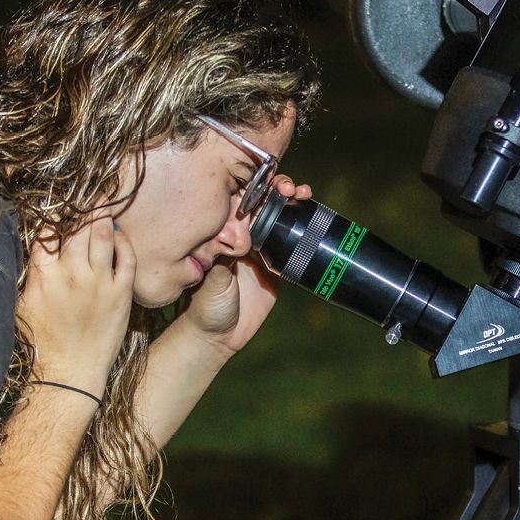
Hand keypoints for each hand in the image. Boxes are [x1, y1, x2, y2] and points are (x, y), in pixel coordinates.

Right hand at [16, 214, 135, 396]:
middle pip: (79, 227)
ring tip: (105, 201)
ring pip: (102, 235)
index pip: (49, 230)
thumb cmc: (42, 343)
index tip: (62, 203)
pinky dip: (124, 241)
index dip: (56, 213)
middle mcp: (72, 273)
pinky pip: (127, 257)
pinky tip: (120, 234)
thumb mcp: (23, 304)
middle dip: (84, 205)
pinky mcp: (121, 293)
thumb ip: (32, 272)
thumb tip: (36, 248)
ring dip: (103, 215)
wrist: (69, 374)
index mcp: (44, 275)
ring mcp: (99, 282)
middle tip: (90, 191)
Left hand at [180, 176, 310, 355]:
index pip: (243, 201)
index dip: (257, 187)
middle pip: (265, 202)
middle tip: (292, 188)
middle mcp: (243, 235)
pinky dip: (305, 227)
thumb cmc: (205, 307)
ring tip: (304, 193)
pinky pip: (294, 242)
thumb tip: (230, 235)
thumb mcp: (212, 283)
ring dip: (294, 201)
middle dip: (279, 189)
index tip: (269, 183)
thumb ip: (222, 261)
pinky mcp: (278, 265)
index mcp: (224, 233)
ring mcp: (262, 248)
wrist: (219, 336)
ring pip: (281, 216)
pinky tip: (314, 216)